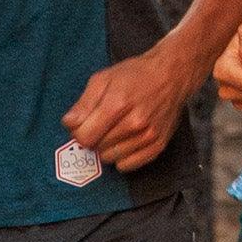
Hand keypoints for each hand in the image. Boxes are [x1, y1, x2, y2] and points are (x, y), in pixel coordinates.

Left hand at [62, 45, 193, 172]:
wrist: (171, 75)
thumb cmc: (135, 75)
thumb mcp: (103, 79)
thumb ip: (83, 103)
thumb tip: (70, 124)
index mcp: (118, 104)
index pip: (85, 137)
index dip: (78, 132)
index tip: (83, 124)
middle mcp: (135, 123)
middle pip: (97, 148)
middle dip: (94, 138)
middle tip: (101, 124)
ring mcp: (148, 136)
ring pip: (111, 159)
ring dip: (108, 148)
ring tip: (115, 131)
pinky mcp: (158, 146)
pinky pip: (129, 166)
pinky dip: (122, 157)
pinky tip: (125, 142)